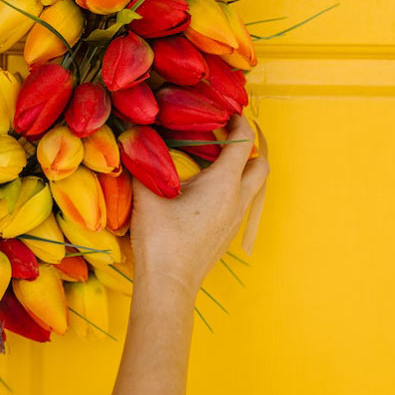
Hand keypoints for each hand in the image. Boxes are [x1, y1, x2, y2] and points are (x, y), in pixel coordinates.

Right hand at [128, 115, 268, 303]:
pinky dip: (233, 188)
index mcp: (224, 184)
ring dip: (243, 169)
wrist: (168, 284)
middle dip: (250, 146)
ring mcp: (235, 220)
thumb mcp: (147, 193)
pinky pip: (241, 202)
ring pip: (253, 187)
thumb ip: (144, 161)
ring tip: (217, 158)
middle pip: (260, 166)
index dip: (239, 122)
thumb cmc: (160, 239)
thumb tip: (134, 137)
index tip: (227, 110)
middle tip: (228, 133)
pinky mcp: (227, 234)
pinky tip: (207, 189)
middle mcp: (238, 200)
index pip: (244, 143)